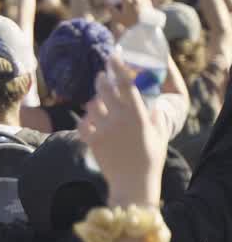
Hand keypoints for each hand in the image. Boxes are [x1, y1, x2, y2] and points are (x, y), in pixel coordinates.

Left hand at [79, 57, 167, 205]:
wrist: (133, 184)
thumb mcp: (159, 136)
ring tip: (99, 104)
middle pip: (104, 90)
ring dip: (95, 102)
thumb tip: (155, 108)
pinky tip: (89, 123)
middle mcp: (120, 120)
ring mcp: (103, 130)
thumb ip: (156, 120)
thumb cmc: (150, 160)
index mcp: (138, 116)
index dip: (118, 68)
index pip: (126, 85)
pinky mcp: (91, 141)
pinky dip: (85, 121)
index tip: (113, 56)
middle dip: (102, 80)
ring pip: (92, 106)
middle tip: (102, 76)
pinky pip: (82, 123)